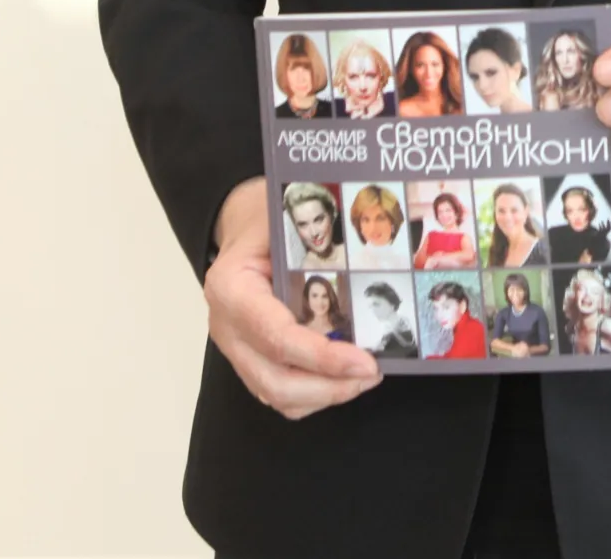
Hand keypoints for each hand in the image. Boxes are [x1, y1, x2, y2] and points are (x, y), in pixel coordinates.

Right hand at [205, 179, 380, 418]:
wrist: (242, 226)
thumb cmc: (265, 219)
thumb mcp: (285, 216)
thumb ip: (320, 241)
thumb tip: (383, 253)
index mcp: (231, 288)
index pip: (276, 337)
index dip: (322, 357)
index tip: (365, 362)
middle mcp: (227, 326)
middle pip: (274, 380)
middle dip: (328, 387)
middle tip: (371, 373)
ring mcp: (235, 348)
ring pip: (277, 395)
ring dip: (325, 394)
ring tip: (364, 376)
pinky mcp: (249, 359)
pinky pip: (280, 393)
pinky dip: (315, 394)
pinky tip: (344, 376)